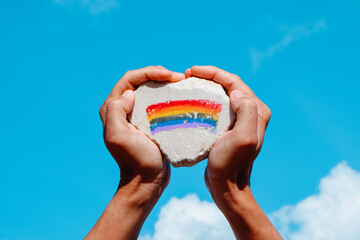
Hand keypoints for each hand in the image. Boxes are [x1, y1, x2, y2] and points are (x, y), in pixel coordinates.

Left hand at [100, 66, 183, 191]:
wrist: (146, 180)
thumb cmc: (134, 159)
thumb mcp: (119, 136)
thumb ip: (116, 111)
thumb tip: (130, 93)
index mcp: (112, 108)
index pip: (130, 79)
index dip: (149, 72)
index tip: (169, 75)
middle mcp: (121, 108)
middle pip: (140, 81)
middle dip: (158, 74)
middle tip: (177, 77)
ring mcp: (135, 115)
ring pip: (149, 89)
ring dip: (164, 83)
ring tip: (180, 83)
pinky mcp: (147, 121)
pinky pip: (156, 101)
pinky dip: (167, 95)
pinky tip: (179, 96)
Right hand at [185, 66, 280, 239]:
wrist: (227, 186)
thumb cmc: (231, 164)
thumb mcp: (242, 139)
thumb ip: (246, 112)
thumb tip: (237, 92)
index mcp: (257, 111)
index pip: (235, 82)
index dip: (213, 72)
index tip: (193, 71)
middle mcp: (252, 112)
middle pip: (229, 85)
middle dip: (209, 76)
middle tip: (188, 75)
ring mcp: (241, 120)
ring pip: (223, 94)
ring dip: (207, 86)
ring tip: (189, 84)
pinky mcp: (231, 127)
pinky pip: (218, 106)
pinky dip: (206, 99)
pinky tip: (193, 100)